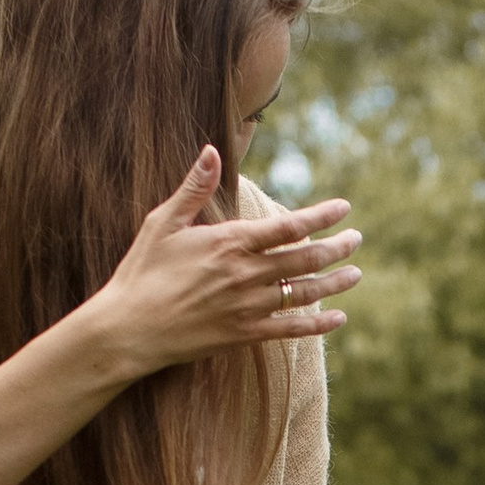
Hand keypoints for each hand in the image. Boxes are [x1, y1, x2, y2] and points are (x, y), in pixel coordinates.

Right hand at [85, 148, 362, 382]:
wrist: (127, 329)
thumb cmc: (142, 271)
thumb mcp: (163, 222)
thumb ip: (194, 188)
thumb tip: (212, 149)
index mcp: (229, 242)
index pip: (287, 225)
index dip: (320, 216)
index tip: (344, 208)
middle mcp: (244, 274)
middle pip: (305, 258)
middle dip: (336, 247)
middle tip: (356, 239)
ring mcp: (247, 307)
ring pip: (304, 292)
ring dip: (334, 282)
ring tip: (355, 273)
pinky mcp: (243, 335)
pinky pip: (290, 329)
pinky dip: (318, 324)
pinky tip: (338, 318)